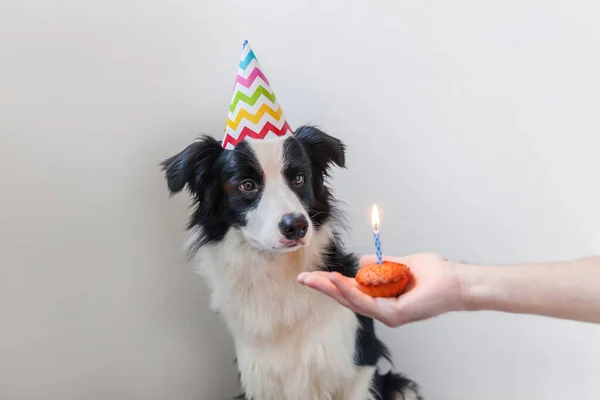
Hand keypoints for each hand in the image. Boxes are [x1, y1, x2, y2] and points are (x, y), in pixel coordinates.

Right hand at [297, 253, 462, 326]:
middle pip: (347, 299)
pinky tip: (337, 280)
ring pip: (353, 301)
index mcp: (383, 299)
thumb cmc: (434, 275)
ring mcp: (387, 314)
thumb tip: (362, 261)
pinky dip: (349, 290)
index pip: (352, 292)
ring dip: (333, 288)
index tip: (313, 276)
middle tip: (302, 279)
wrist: (456, 281)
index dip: (332, 284)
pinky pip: (366, 300)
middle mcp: (383, 310)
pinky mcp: (393, 314)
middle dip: (323, 288)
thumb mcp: (401, 264)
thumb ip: (382, 264)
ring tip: (315, 278)